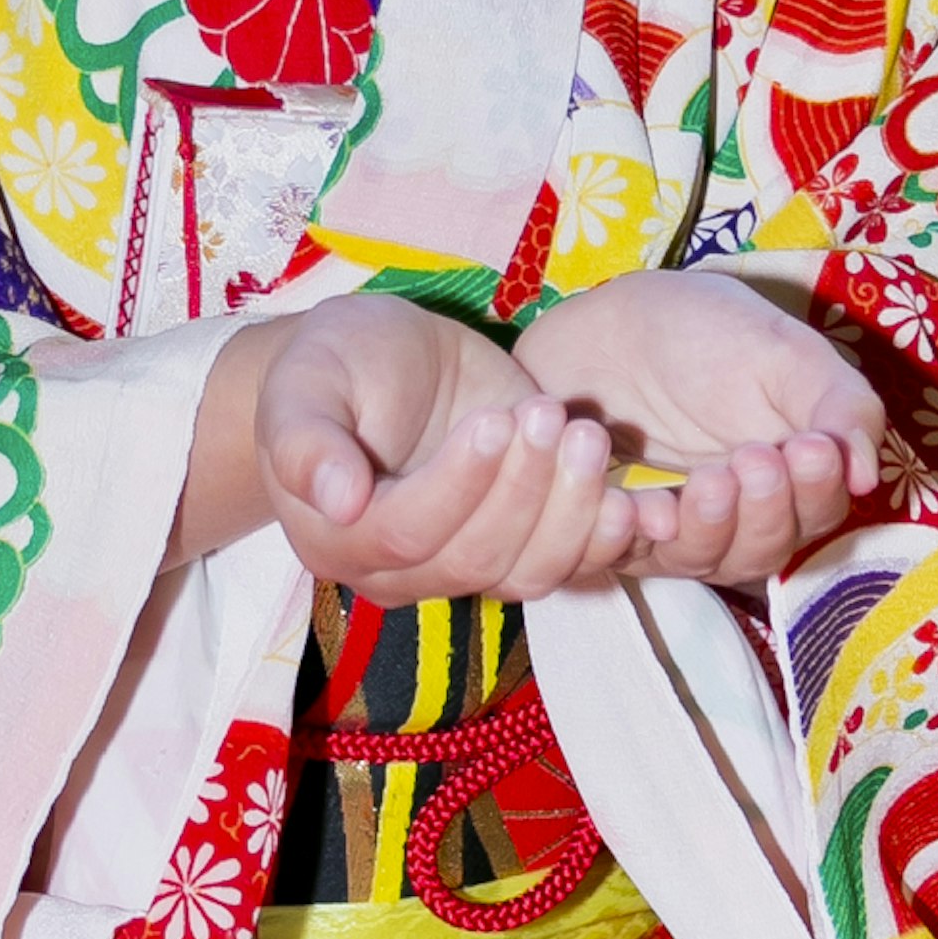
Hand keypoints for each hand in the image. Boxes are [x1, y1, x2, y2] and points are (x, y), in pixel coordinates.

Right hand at [176, 290, 648, 603]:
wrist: (381, 365)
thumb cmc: (336, 365)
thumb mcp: (306, 379)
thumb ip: (305, 439)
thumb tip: (337, 501)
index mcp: (337, 540)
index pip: (405, 534)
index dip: (456, 486)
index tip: (494, 419)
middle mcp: (399, 573)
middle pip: (474, 558)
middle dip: (523, 488)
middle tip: (550, 412)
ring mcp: (465, 566)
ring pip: (527, 571)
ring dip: (570, 510)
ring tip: (588, 434)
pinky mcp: (522, 545)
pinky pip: (568, 565)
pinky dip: (604, 537)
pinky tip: (632, 496)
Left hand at [521, 267, 885, 590]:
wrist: (606, 328)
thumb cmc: (705, 336)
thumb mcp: (785, 353)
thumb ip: (839, 404)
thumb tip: (866, 474)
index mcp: (791, 480)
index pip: (819, 512)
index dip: (816, 490)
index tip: (809, 447)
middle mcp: (739, 521)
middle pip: (763, 550)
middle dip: (764, 512)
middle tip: (754, 460)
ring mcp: (677, 533)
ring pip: (702, 561)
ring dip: (708, 526)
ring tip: (708, 479)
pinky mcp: (617, 533)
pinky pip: (624, 554)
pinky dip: (635, 535)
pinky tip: (642, 504)